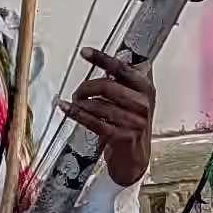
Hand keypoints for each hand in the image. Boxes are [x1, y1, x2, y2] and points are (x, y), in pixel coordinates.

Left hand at [63, 47, 157, 187]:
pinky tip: (66, 108)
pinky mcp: (122, 137)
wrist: (135, 159)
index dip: (102, 59)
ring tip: (75, 102)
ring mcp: (134, 122)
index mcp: (146, 89)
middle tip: (77, 91)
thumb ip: (126, 81)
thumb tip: (111, 59)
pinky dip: (76, 114)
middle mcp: (143, 104)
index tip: (85, 52)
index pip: (122, 68)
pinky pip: (94, 121)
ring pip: (99, 105)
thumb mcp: (136, 101)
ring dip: (81, 103)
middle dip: (86, 87)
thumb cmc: (132, 126)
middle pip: (107, 86)